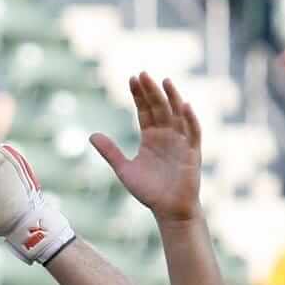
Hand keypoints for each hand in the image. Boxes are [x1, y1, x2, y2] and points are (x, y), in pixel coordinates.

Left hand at [89, 73, 202, 227]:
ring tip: (165, 81)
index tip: (132, 79)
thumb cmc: (149, 191)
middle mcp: (167, 135)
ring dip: (172, 97)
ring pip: (177, 114)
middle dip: (152, 91)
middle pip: (159, 108)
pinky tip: (184, 105)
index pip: (145, 111)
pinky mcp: (192, 152)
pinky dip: (190, 119)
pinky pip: (193, 132)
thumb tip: (91, 135)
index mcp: (151, 137)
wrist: (168, 210)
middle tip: (143, 74)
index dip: (139, 95)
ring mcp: (181, 142)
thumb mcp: (124, 169)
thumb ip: (110, 152)